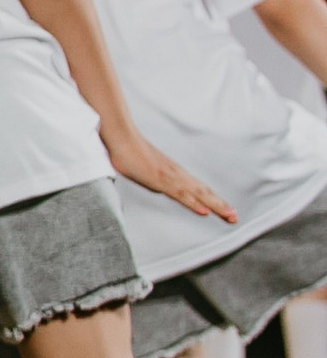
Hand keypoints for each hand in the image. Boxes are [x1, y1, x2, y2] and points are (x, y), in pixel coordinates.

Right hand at [107, 129, 235, 222]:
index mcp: (175, 173)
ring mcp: (171, 177)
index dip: (213, 200)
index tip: (225, 210)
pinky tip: (204, 211)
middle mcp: (178, 175)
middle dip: (220, 206)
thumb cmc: (131, 152)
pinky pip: (181, 194)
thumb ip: (157, 178)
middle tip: (234, 218)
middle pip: (204, 193)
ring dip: (215, 206)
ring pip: (198, 195)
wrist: (123, 139)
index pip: (199, 189)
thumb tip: (160, 186)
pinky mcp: (161, 180)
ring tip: (229, 216)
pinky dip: (194, 203)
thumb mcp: (147, 169)